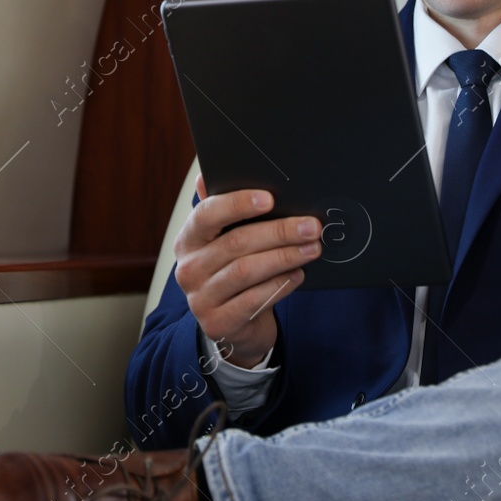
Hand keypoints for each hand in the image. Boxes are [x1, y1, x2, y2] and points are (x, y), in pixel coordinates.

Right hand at [173, 174, 320, 367]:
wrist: (234, 324)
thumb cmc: (234, 271)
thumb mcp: (226, 240)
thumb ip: (223, 211)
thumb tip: (207, 175)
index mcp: (188, 239)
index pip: (207, 214)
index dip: (238, 204)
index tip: (270, 198)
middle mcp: (188, 268)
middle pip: (236, 243)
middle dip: (279, 232)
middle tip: (311, 226)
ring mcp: (200, 298)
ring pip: (246, 271)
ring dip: (284, 257)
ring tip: (312, 249)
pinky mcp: (218, 323)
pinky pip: (254, 300)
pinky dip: (280, 285)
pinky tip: (298, 275)